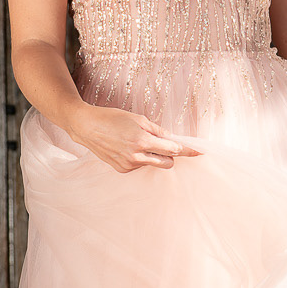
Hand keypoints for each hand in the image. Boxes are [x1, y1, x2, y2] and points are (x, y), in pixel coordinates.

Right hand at [69, 104, 200, 173]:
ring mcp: (129, 165)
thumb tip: (173, 140)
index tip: (199, 153)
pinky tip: (127, 147)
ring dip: (153, 155)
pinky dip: (140, 158)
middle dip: (170, 154)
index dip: (187, 150)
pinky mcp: (122, 169)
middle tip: (163, 143)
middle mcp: (136, 156)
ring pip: (153, 164)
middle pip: (167, 162)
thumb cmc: (112, 118)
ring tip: (136, 141)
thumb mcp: (138, 119)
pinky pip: (140, 165)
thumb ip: (157, 131)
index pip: (173, 150)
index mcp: (142, 141)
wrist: (86, 127)